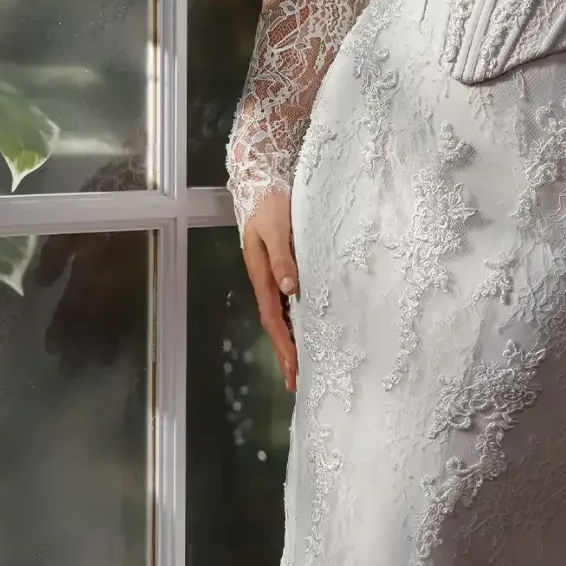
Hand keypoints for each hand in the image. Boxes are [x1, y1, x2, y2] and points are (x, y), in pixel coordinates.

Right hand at [241, 187, 299, 391]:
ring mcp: (273, 277)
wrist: (261, 183)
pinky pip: (289, 304)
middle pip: (275, 325)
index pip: (274, 319)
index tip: (295, 368)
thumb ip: (282, 257)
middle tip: (295, 383)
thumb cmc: (269, 204)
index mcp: (262, 276)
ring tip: (299, 369)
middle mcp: (267, 281)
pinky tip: (304, 333)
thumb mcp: (276, 228)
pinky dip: (295, 324)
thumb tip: (290, 289)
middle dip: (285, 354)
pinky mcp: (282, 270)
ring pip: (282, 317)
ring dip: (290, 343)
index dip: (284, 344)